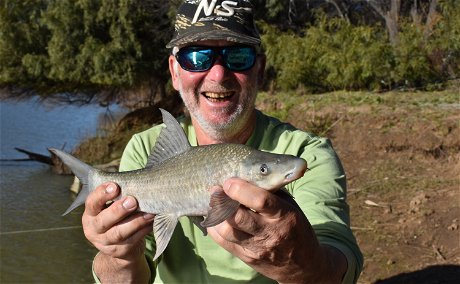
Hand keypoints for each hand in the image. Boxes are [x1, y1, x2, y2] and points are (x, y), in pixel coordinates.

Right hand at [82, 182, 153, 281]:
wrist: (119, 247)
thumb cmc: (117, 217)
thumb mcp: (110, 207)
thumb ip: (118, 196)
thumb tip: (137, 180)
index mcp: (90, 214)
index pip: (92, 203)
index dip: (102, 194)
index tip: (115, 186)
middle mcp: (94, 230)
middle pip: (103, 221)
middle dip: (118, 210)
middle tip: (133, 200)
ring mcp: (106, 243)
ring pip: (119, 233)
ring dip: (136, 221)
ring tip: (149, 212)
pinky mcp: (121, 251)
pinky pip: (134, 240)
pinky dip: (144, 229)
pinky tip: (152, 221)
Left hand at [207, 178, 346, 282]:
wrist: (301, 264)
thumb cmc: (294, 226)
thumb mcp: (290, 205)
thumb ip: (271, 191)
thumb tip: (247, 170)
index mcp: (283, 215)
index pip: (260, 201)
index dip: (240, 189)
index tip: (229, 181)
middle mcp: (270, 233)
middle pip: (238, 217)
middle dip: (222, 201)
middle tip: (215, 189)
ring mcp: (257, 248)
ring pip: (227, 230)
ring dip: (216, 214)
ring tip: (215, 202)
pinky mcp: (246, 258)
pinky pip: (223, 242)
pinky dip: (215, 227)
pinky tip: (216, 217)